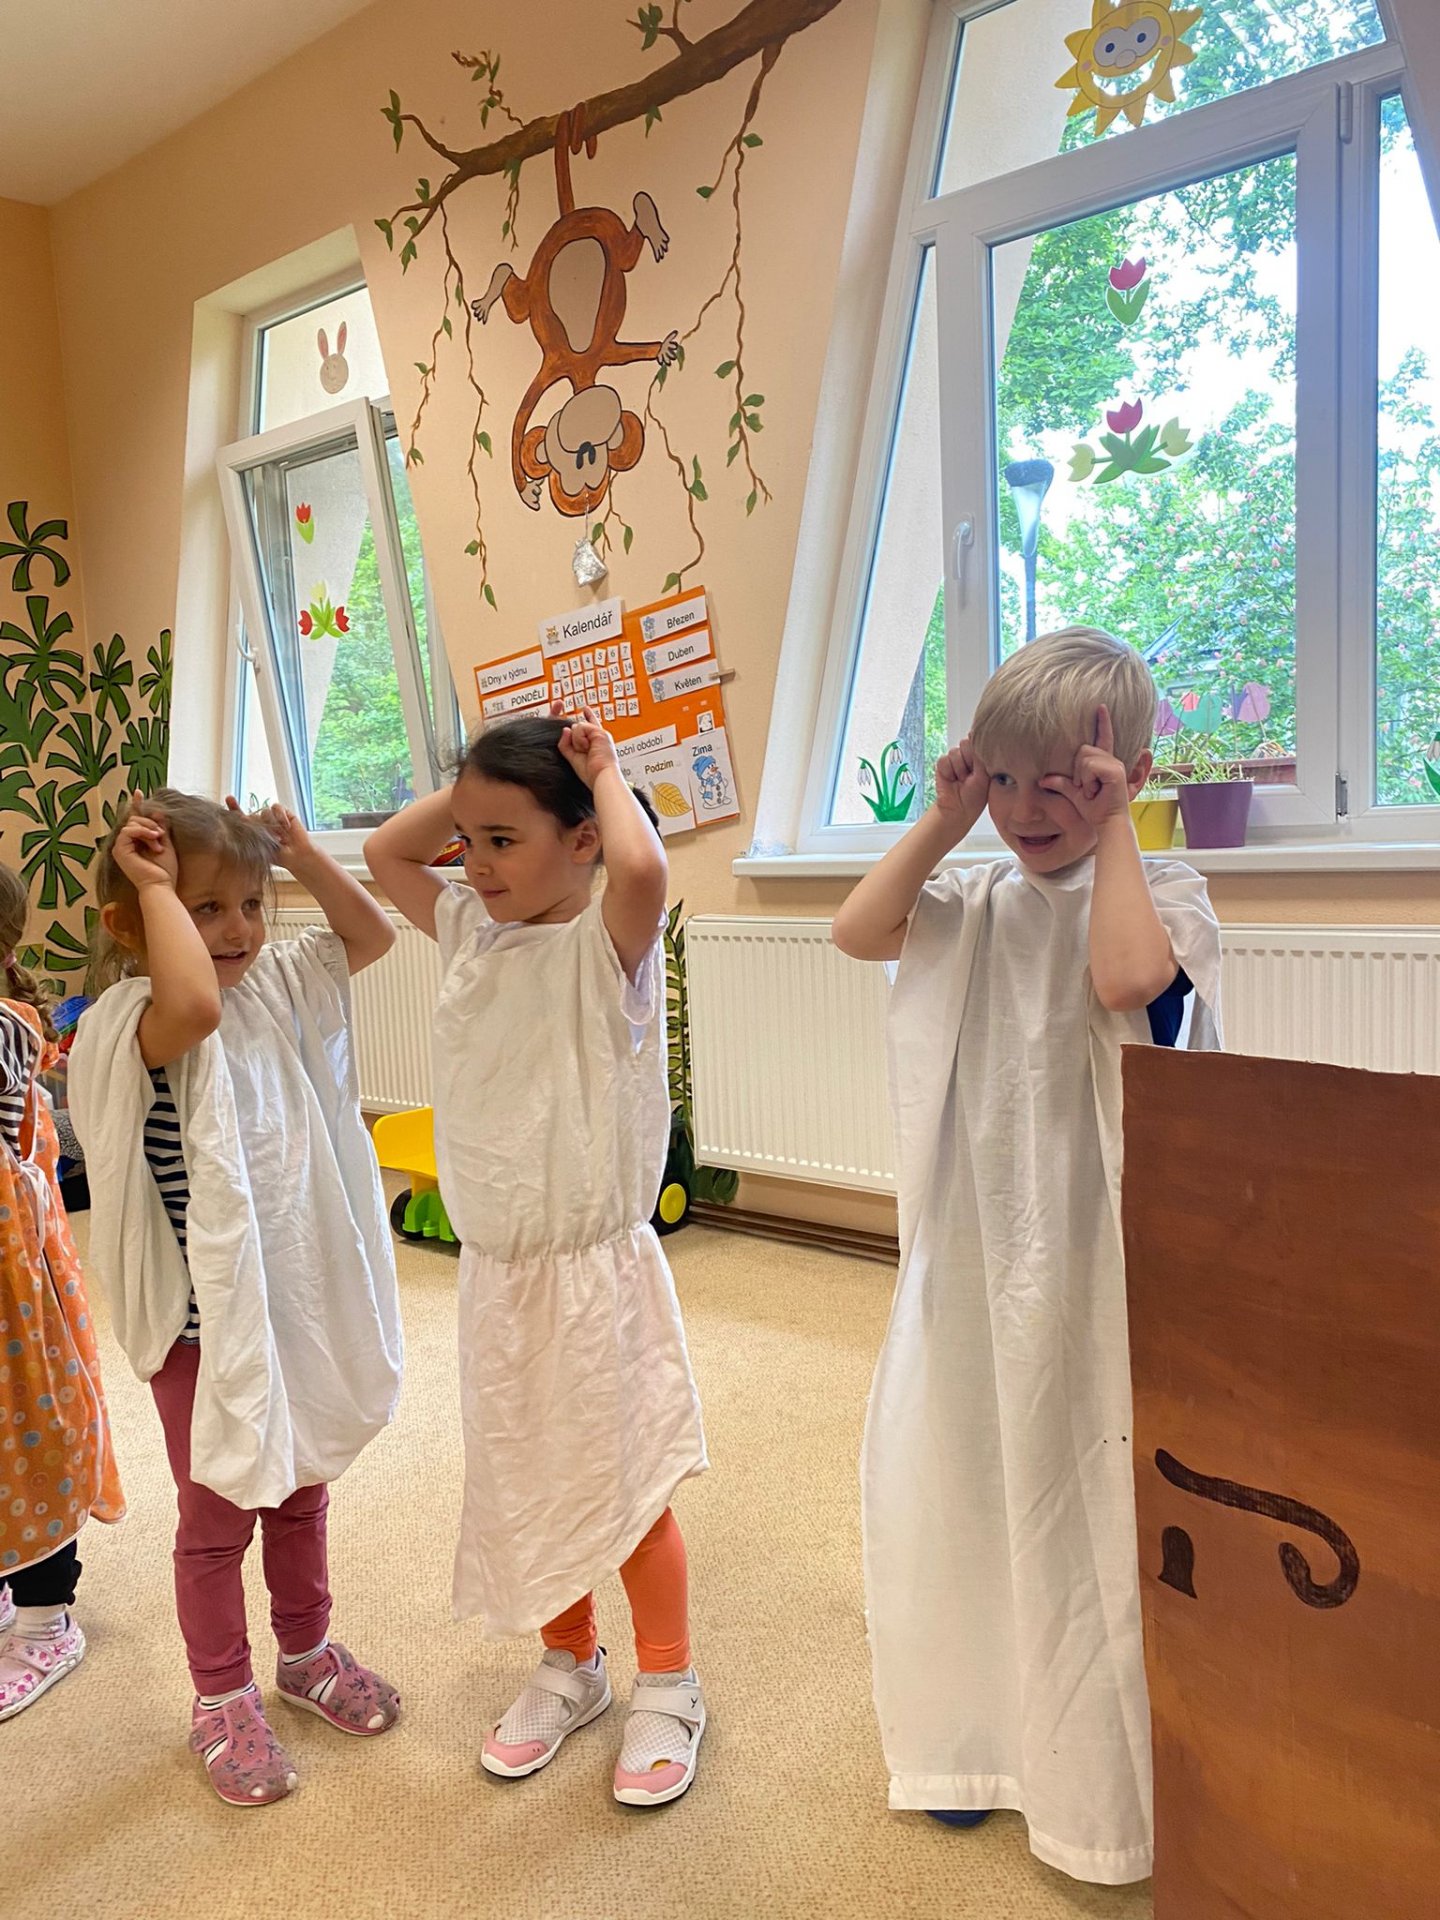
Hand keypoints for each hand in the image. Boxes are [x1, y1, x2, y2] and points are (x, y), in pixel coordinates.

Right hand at [111, 795, 178, 892]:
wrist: (161, 885)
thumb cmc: (164, 870)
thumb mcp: (165, 843)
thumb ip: (160, 828)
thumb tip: (158, 811)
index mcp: (135, 842)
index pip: (134, 819)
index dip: (136, 805)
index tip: (137, 792)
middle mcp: (125, 844)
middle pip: (134, 819)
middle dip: (150, 823)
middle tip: (161, 834)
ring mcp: (120, 847)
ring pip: (132, 823)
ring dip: (148, 829)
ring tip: (158, 840)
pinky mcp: (119, 850)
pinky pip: (128, 830)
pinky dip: (142, 832)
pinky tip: (153, 839)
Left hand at [226, 795, 310, 868]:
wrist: (296, 856)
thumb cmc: (278, 856)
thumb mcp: (260, 847)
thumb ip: (251, 833)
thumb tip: (243, 818)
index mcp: (253, 831)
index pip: (241, 817)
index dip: (234, 807)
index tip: (229, 798)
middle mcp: (262, 822)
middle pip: (252, 814)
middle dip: (255, 822)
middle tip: (267, 836)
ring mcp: (273, 817)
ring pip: (264, 811)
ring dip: (271, 825)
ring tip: (280, 837)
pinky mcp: (284, 813)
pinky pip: (276, 807)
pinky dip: (280, 816)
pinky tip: (286, 827)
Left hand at [554, 704, 619, 788]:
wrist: (601, 776)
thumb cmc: (591, 772)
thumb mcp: (573, 757)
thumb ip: (566, 744)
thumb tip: (565, 729)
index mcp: (595, 743)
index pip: (590, 726)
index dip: (589, 716)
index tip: (586, 709)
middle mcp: (599, 736)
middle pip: (578, 727)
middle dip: (575, 740)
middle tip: (585, 752)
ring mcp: (599, 733)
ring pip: (577, 726)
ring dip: (578, 741)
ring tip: (586, 751)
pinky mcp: (599, 732)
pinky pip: (581, 727)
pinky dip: (580, 739)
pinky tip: (587, 747)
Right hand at [935, 739, 989, 824]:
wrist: (958, 809)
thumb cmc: (975, 796)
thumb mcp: (984, 775)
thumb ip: (980, 756)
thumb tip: (973, 735)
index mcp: (980, 757)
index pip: (978, 741)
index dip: (978, 751)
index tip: (980, 767)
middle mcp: (968, 756)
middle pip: (966, 743)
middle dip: (968, 760)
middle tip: (971, 775)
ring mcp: (955, 759)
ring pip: (955, 752)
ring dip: (959, 769)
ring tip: (962, 780)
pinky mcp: (943, 765)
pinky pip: (944, 760)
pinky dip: (948, 771)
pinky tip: (952, 779)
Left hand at [1041, 706, 1131, 825]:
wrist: (1107, 824)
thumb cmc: (1093, 809)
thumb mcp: (1073, 794)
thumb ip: (1060, 783)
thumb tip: (1042, 779)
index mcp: (1103, 763)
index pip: (1103, 738)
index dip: (1102, 722)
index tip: (1100, 706)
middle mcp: (1111, 760)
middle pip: (1082, 750)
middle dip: (1077, 772)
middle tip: (1086, 789)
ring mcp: (1114, 764)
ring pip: (1084, 758)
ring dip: (1082, 778)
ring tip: (1091, 791)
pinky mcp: (1115, 770)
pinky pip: (1089, 766)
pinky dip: (1087, 781)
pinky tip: (1094, 791)